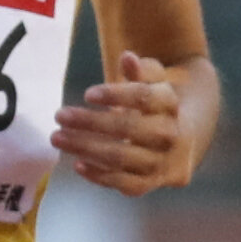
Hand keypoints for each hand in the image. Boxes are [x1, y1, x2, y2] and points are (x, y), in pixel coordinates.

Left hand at [50, 48, 193, 192]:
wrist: (183, 141)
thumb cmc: (155, 106)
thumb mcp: (152, 83)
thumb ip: (140, 70)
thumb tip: (127, 57)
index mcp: (169, 104)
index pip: (143, 98)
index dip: (115, 95)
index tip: (87, 94)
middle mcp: (170, 134)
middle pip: (129, 128)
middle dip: (91, 122)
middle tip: (59, 115)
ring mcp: (162, 162)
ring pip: (122, 157)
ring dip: (86, 148)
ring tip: (57, 138)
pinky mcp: (152, 183)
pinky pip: (125, 184)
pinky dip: (100, 176)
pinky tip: (78, 164)